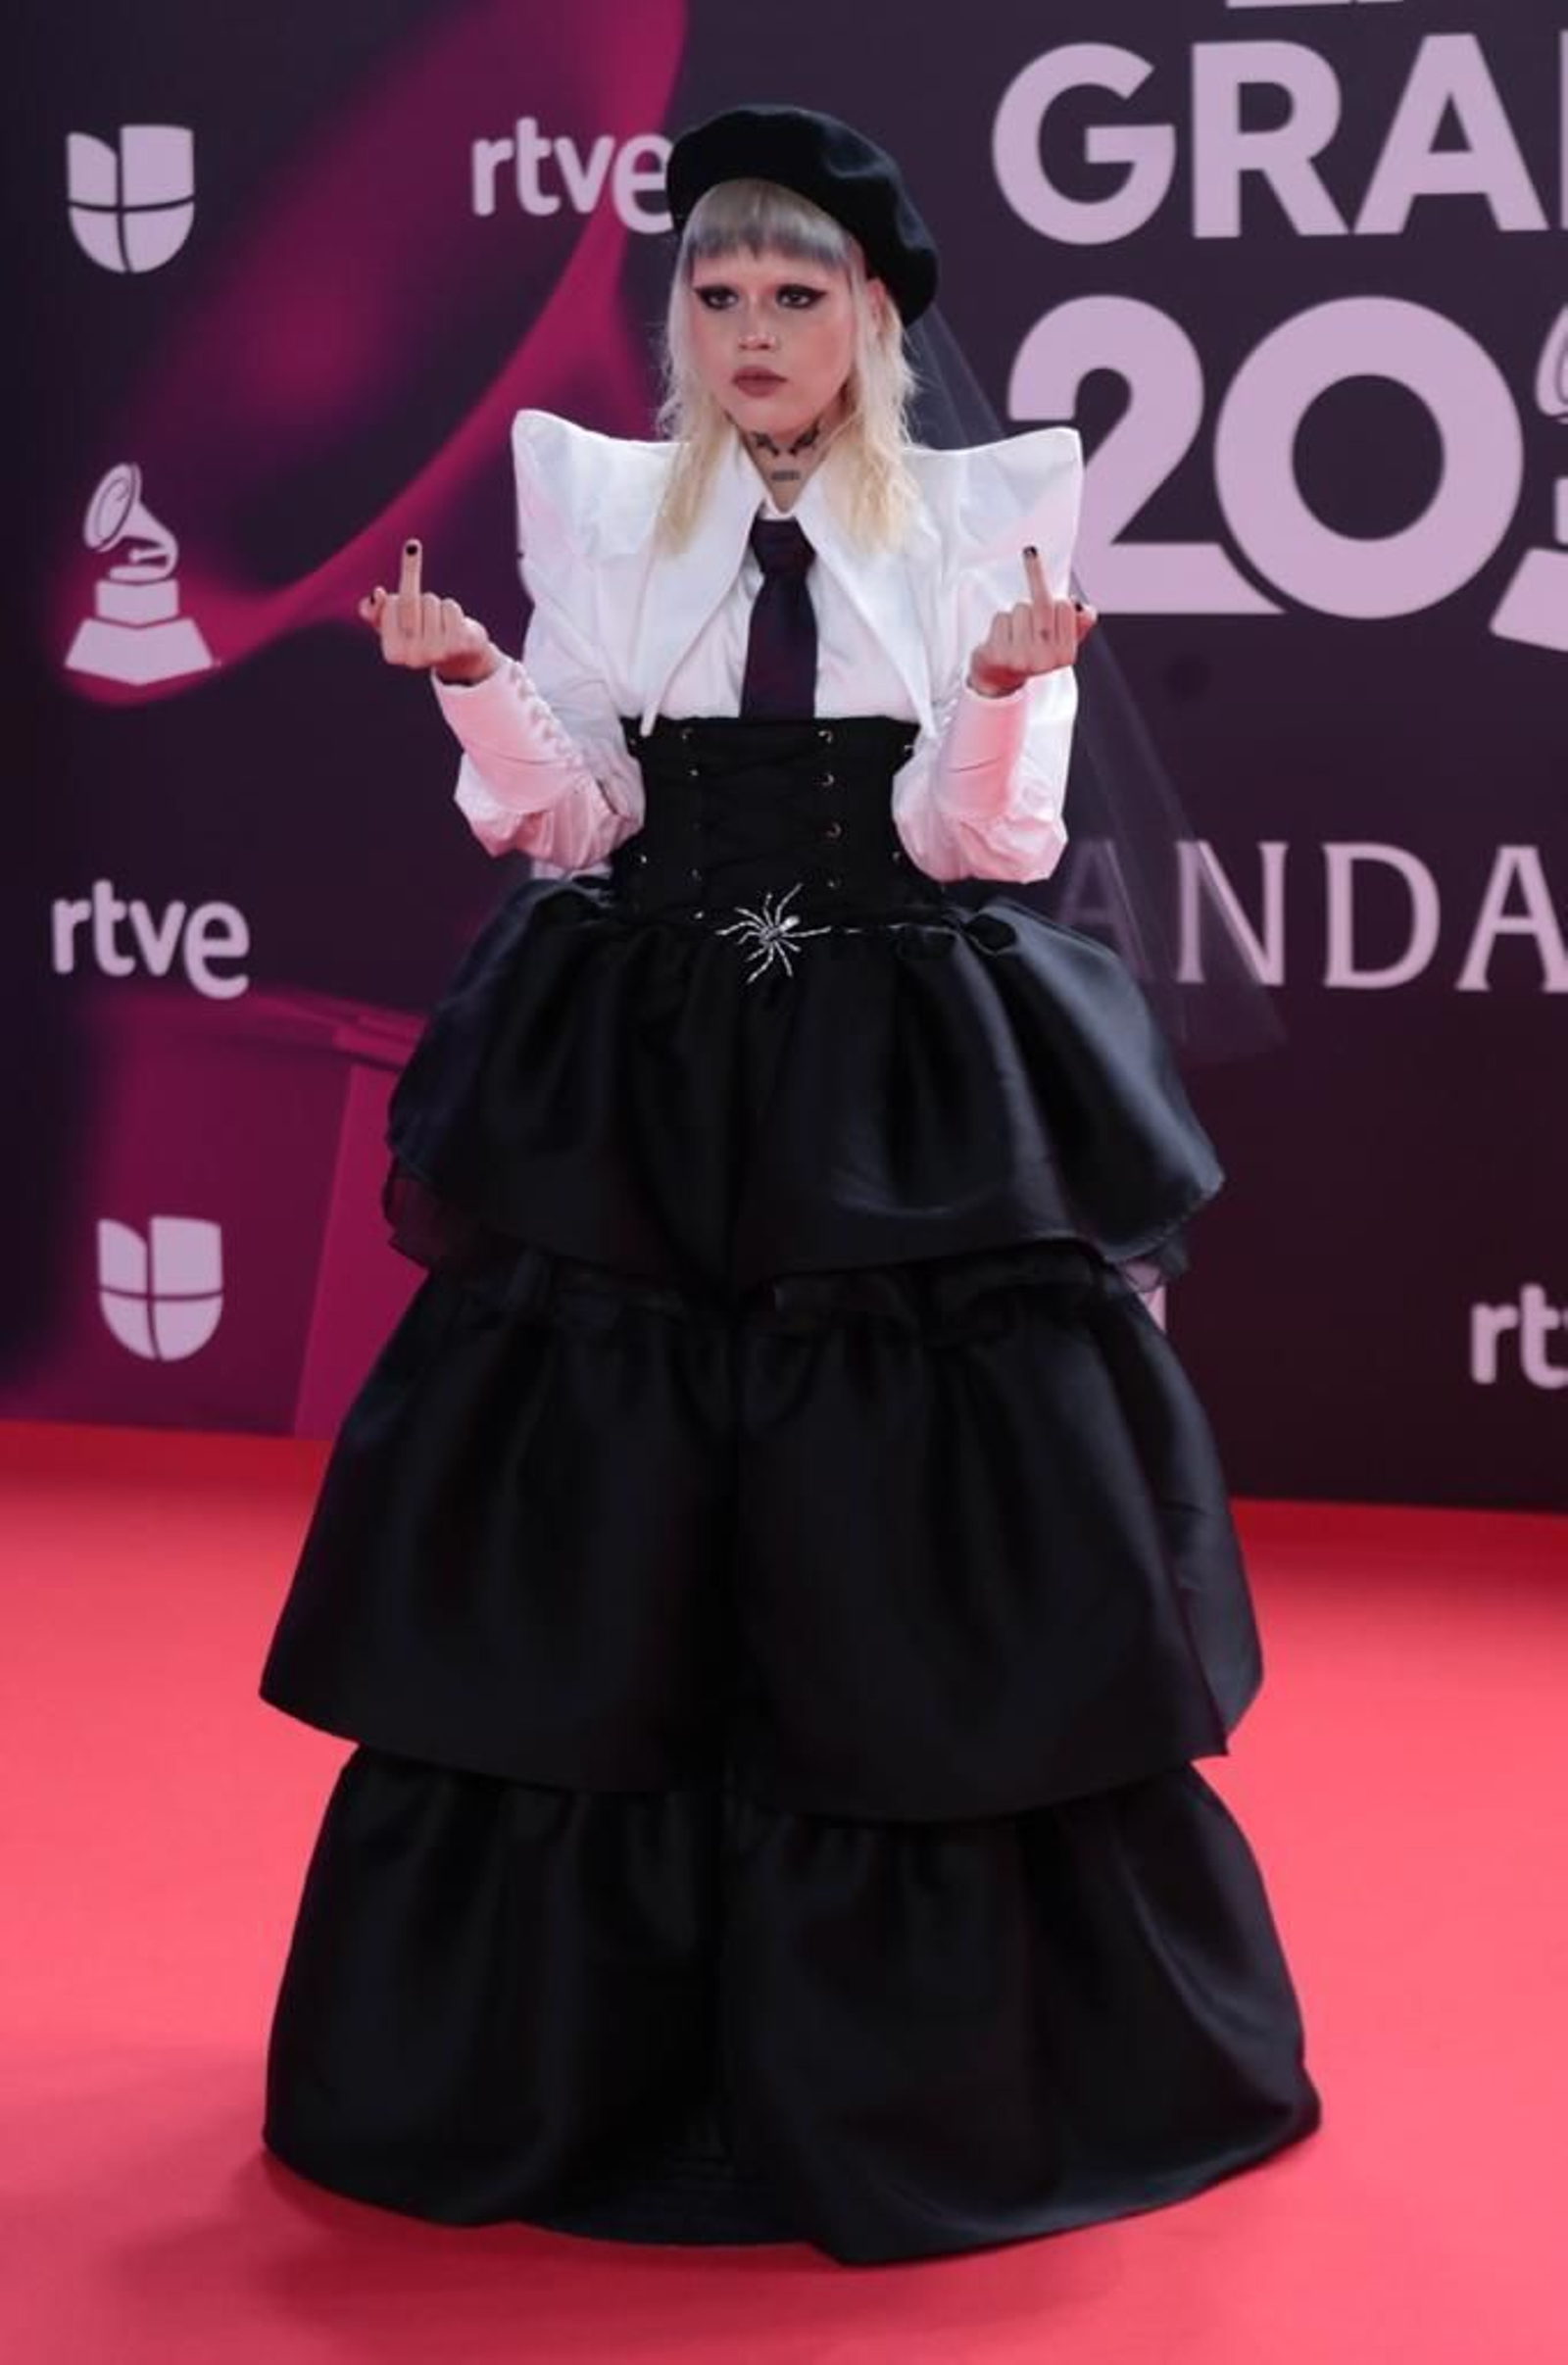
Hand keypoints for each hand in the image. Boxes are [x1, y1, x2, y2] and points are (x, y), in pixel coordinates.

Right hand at [358, 539, 501, 684]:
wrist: (459, 655)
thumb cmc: (420, 634)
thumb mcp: (393, 625)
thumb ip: (375, 611)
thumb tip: (376, 594)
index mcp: (393, 654)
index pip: (389, 604)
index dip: (396, 601)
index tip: (405, 617)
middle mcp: (414, 657)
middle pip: (409, 600)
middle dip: (416, 598)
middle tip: (423, 608)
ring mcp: (437, 653)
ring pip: (431, 601)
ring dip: (436, 605)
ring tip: (439, 623)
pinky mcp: (459, 644)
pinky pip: (450, 606)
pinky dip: (451, 608)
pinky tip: (454, 626)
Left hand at [966, 547, 1096, 697]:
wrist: (998, 679)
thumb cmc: (1031, 652)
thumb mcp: (1059, 641)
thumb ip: (1077, 626)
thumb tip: (1087, 612)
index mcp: (1066, 655)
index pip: (1065, 607)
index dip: (1058, 599)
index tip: (1054, 590)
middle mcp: (1045, 660)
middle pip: (1043, 604)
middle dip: (1036, 576)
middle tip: (1030, 552)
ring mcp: (1021, 658)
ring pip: (1020, 608)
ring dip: (1015, 613)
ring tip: (1014, 632)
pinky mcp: (998, 655)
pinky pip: (1001, 617)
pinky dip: (999, 622)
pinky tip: (1000, 638)